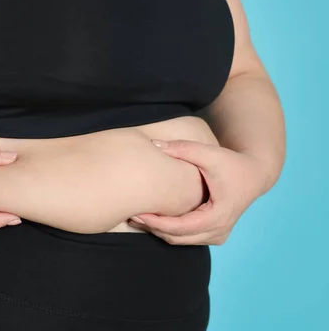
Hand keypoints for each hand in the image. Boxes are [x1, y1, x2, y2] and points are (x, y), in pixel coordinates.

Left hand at [128, 139, 268, 244]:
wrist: (254, 175)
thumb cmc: (232, 163)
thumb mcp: (209, 153)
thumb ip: (183, 148)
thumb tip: (154, 144)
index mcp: (218, 216)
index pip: (180, 228)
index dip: (156, 223)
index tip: (138, 214)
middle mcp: (219, 231)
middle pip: (178, 238)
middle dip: (153, 229)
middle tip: (131, 217)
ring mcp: (218, 235)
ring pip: (181, 241)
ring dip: (160, 232)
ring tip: (138, 218)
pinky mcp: (214, 234)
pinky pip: (187, 238)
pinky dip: (170, 231)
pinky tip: (153, 219)